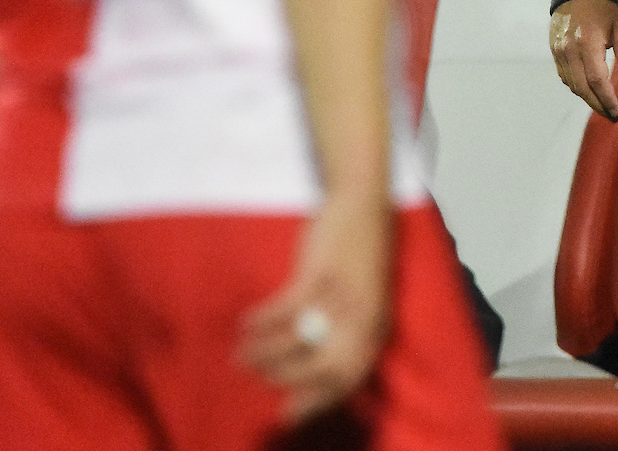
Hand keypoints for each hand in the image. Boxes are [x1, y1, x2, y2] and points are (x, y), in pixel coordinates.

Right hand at [238, 192, 390, 423]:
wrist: (363, 204)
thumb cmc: (359, 255)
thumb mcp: (366, 299)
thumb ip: (348, 332)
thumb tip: (312, 373)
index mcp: (375, 327)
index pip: (348, 378)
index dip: (317, 401)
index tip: (289, 413)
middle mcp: (363, 317)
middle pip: (321, 368)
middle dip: (285, 380)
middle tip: (258, 378)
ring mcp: (342, 296)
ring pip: (297, 341)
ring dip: (263, 353)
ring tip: (242, 355)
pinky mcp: (321, 274)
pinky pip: (284, 310)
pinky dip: (261, 322)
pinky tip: (245, 324)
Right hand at [550, 0, 617, 120]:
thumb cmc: (603, 8)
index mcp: (588, 43)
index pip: (596, 81)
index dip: (607, 100)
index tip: (617, 112)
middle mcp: (569, 50)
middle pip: (582, 88)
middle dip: (598, 105)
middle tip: (612, 116)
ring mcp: (559, 51)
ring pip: (572, 84)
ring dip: (587, 98)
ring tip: (603, 105)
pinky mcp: (554, 51)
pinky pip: (565, 76)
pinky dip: (577, 86)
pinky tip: (589, 90)